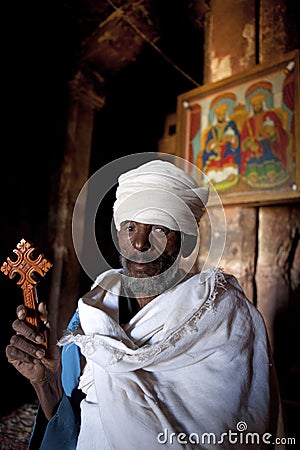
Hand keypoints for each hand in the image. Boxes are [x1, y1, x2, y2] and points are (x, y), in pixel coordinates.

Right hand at [6, 302, 62, 418]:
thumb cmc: (51, 351)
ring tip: (40, 354)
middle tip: (40, 339)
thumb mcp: (52, 334)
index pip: (22, 312)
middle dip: (29, 332)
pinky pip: (13, 351)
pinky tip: (34, 360)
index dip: (21, 310)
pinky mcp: (12, 355)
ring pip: (16, 339)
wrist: (51, 371)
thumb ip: (46, 320)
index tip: (25, 312)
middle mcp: (22, 332)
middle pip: (16, 324)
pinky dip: (26, 356)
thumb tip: (42, 305)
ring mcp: (16, 343)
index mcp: (31, 324)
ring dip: (30, 347)